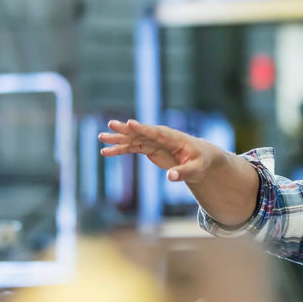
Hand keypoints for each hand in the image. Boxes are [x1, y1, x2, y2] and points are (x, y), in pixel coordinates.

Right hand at [99, 119, 216, 182]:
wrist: (200, 158)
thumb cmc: (201, 162)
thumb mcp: (196, 169)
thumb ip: (183, 173)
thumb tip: (170, 177)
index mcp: (174, 138)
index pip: (157, 132)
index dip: (144, 128)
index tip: (130, 123)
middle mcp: (161, 137)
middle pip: (141, 132)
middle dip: (126, 129)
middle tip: (111, 124)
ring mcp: (153, 142)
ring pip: (133, 139)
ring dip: (118, 139)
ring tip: (101, 138)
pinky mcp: (149, 148)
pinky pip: (131, 148)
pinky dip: (119, 150)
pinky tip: (105, 153)